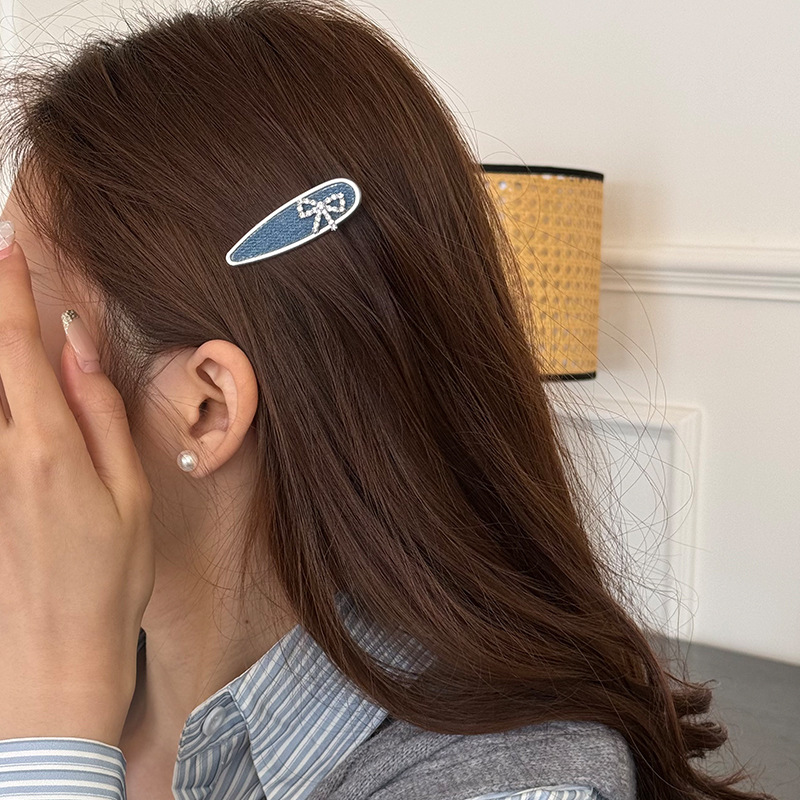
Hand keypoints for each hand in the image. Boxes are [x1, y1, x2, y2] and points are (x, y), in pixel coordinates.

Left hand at [0, 236, 154, 746]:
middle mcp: (0, 455)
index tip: (8, 247)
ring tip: (8, 319)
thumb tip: (81, 349)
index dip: (11, 292)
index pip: (18, 349)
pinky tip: (14, 385)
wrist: (57, 656)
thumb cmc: (109, 577)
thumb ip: (101, 415)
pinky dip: (0, 393)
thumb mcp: (129, 493)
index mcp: (46, 447)